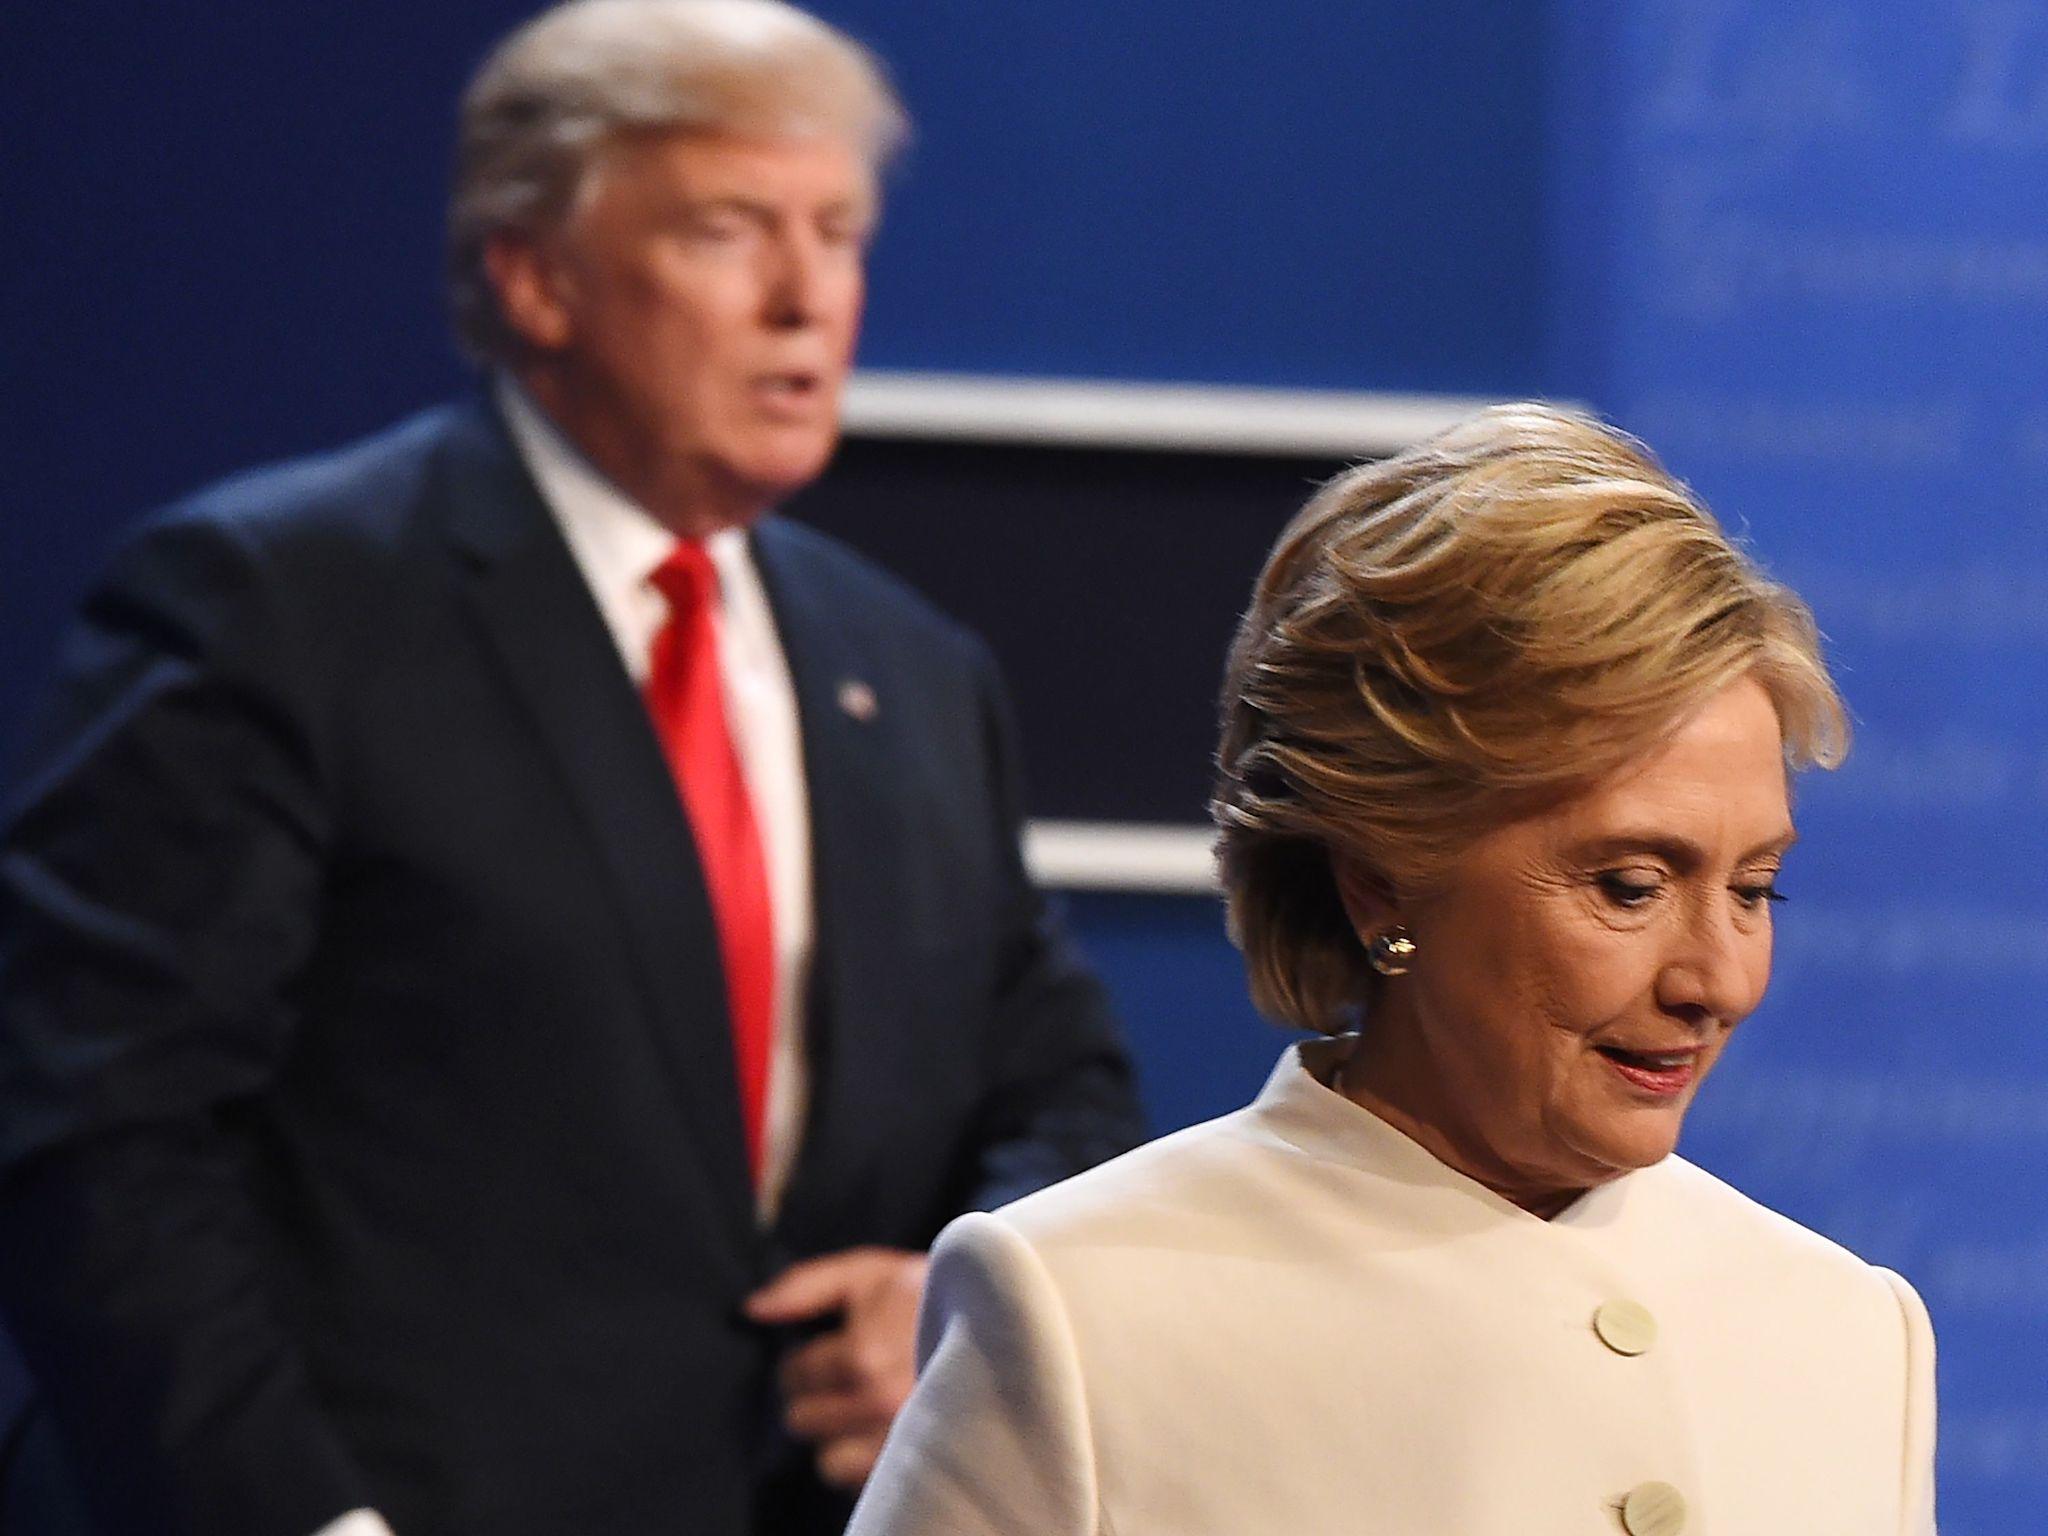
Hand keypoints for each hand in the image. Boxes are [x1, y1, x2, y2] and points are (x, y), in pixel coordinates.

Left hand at [744, 1246, 929, 1489]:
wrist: (1003, 1322)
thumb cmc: (926, 1295)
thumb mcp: (868, 1271)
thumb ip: (806, 1286)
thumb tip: (752, 1311)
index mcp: (863, 1355)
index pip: (793, 1376)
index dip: (802, 1361)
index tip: (828, 1352)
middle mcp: (880, 1405)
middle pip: (802, 1421)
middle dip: (815, 1397)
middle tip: (846, 1378)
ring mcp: (901, 1443)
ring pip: (826, 1459)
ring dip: (837, 1434)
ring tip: (863, 1405)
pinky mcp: (918, 1469)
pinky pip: (862, 1481)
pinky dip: (864, 1458)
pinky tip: (882, 1427)